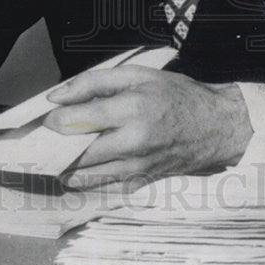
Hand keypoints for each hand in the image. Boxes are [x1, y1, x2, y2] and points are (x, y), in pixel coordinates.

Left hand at [43, 66, 252, 188]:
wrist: (215, 127)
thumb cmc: (176, 95)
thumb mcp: (138, 75)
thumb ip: (94, 82)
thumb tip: (56, 97)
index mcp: (133, 109)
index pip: (78, 120)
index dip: (55, 120)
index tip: (49, 118)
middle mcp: (133, 142)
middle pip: (76, 153)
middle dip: (55, 146)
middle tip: (50, 137)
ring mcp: (136, 168)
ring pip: (84, 177)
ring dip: (65, 166)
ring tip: (62, 152)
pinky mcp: (139, 183)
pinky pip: (100, 189)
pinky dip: (84, 180)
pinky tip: (81, 167)